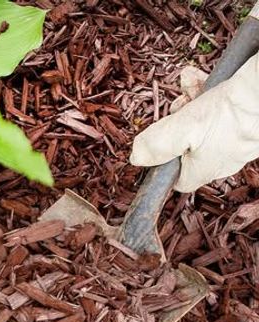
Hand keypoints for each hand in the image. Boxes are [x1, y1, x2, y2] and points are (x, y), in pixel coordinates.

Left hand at [130, 53, 258, 192]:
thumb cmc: (228, 114)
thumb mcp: (181, 128)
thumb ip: (156, 145)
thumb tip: (137, 158)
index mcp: (205, 170)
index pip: (179, 180)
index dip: (164, 164)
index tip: (158, 144)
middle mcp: (224, 160)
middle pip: (189, 147)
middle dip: (177, 123)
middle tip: (176, 105)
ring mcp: (240, 141)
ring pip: (205, 124)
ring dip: (192, 103)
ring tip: (188, 83)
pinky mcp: (252, 121)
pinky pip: (224, 110)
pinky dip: (211, 93)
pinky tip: (201, 77)